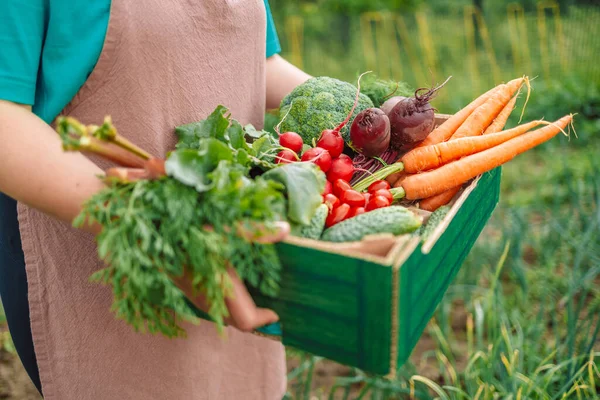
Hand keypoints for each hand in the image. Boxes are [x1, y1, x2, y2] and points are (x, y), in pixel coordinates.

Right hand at [172, 221, 288, 332]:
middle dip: (252, 314)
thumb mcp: (222, 221)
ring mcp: (185, 289)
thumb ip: (254, 229)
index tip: (277, 311)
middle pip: (233, 320)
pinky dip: (219, 295)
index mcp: (218, 284)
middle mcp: (201, 294)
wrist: (135, 219)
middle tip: (269, 300)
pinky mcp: (174, 280)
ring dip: (235, 306)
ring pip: (216, 310)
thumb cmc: (181, 221)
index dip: (265, 320)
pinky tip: (224, 274)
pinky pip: (202, 298)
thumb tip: (285, 230)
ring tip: (251, 290)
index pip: (246, 320)